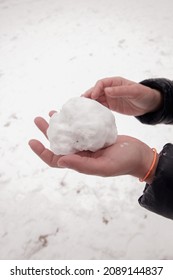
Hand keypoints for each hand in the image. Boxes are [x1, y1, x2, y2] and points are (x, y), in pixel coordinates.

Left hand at [29, 113, 157, 182]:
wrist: (139, 154)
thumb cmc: (124, 163)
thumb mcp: (103, 167)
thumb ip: (82, 165)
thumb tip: (60, 160)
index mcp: (80, 163)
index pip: (56, 159)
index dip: (42, 152)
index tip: (32, 140)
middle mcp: (81, 154)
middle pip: (59, 143)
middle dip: (46, 132)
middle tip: (38, 118)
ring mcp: (88, 144)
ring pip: (68, 134)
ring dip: (58, 124)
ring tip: (51, 112)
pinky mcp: (95, 136)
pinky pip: (80, 127)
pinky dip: (73, 120)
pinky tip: (70, 112)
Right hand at [83, 76, 161, 115]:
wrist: (149, 104)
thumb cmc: (143, 94)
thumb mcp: (134, 91)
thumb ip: (120, 91)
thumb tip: (107, 90)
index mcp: (115, 82)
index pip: (101, 83)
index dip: (96, 89)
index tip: (93, 96)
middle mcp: (111, 89)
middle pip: (96, 90)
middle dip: (89, 95)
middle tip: (82, 102)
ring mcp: (110, 97)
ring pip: (97, 98)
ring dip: (90, 102)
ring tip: (83, 108)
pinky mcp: (111, 105)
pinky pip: (101, 106)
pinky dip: (95, 108)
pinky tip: (91, 112)